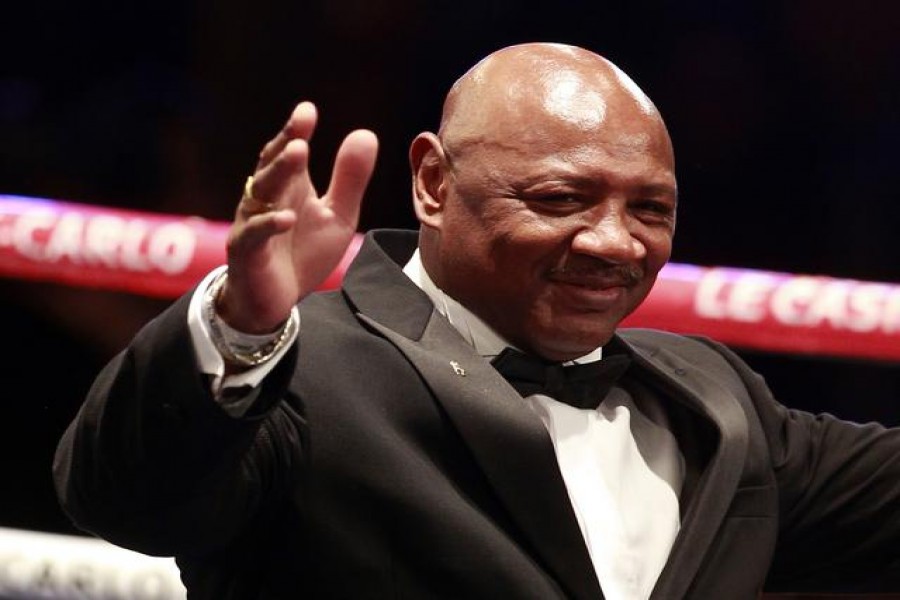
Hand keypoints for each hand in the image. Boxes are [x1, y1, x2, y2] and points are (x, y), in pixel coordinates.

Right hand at [217, 101, 377, 332]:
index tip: (307, 110)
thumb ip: (349, 180)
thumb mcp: (337, 216)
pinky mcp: (247, 253)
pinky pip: (255, 235)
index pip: (287, 152)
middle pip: (271, 166)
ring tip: (298, 152)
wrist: (275, 301)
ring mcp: (252, 224)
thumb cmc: (302, 254)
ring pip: (261, 193)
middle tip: (301, 130)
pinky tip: (286, 217)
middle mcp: (266, 200)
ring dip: (279, 172)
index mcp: (288, 187)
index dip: (295, 130)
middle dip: (285, 146)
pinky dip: (269, 224)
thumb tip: (367, 133)